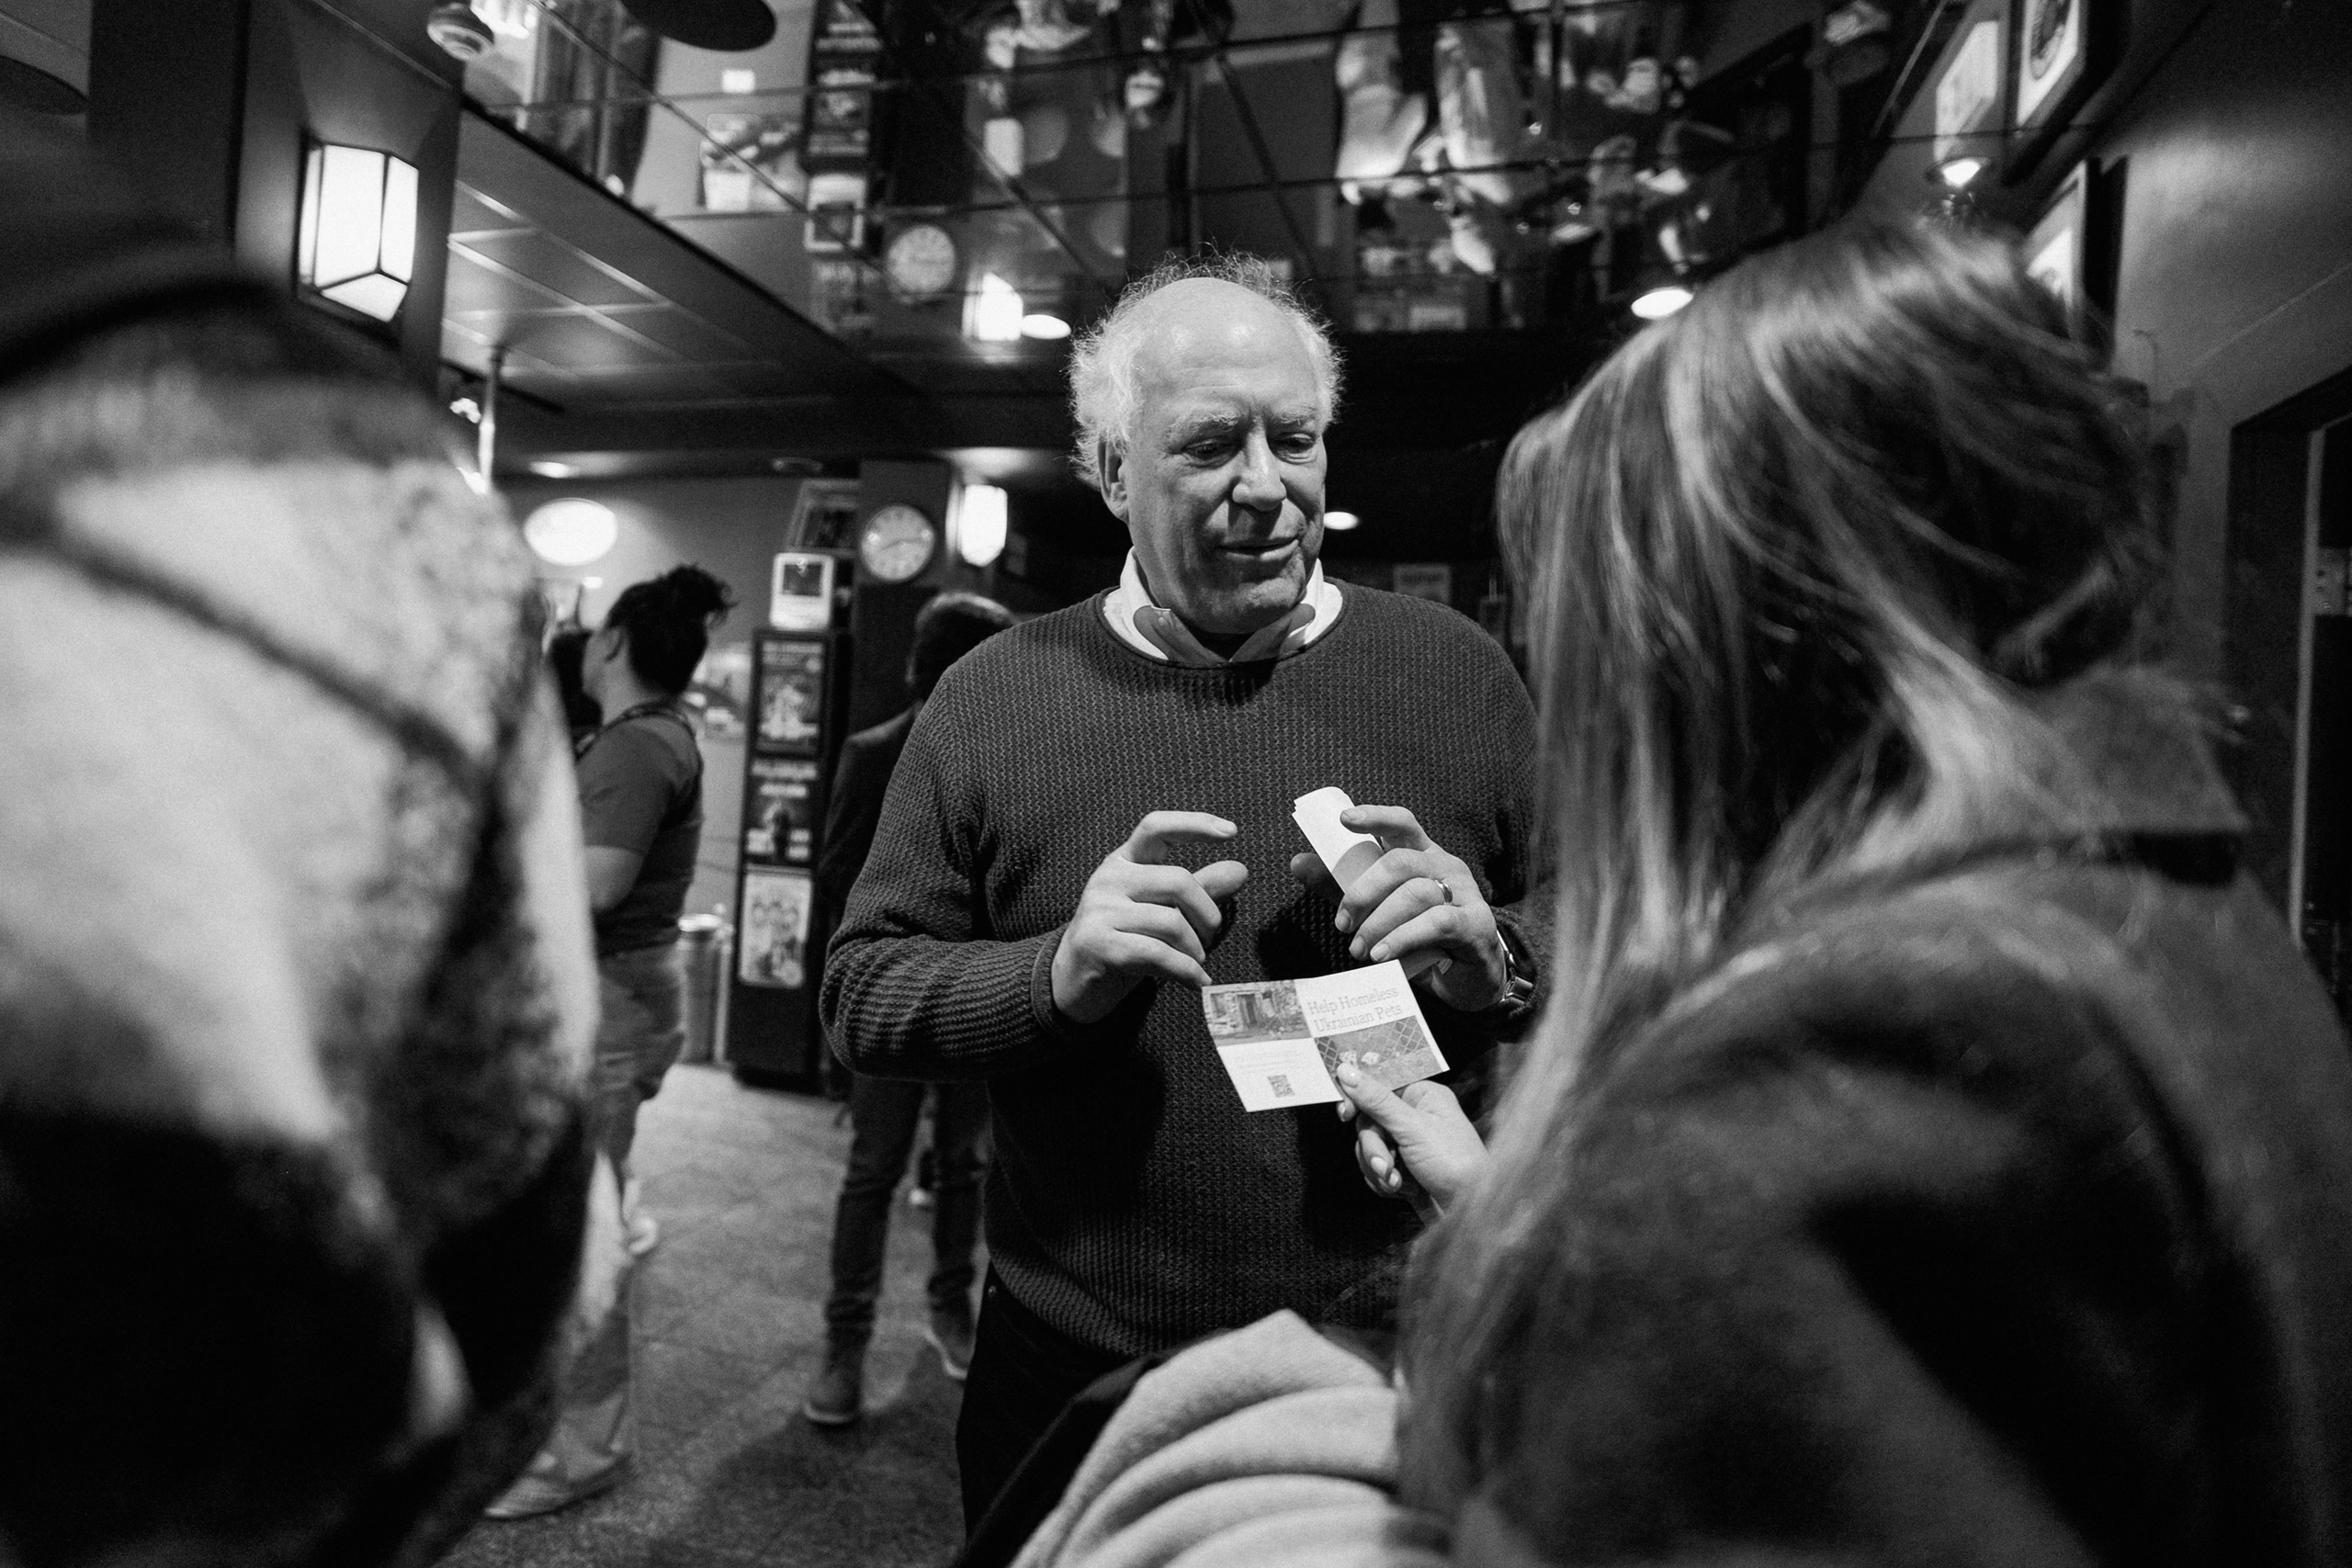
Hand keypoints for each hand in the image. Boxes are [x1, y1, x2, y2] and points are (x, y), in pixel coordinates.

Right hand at [1051, 812, 1249, 1025]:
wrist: (1075, 980)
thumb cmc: (1125, 940)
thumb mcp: (1162, 909)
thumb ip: (1199, 889)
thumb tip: (1240, 870)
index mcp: (1124, 861)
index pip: (1157, 828)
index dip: (1194, 824)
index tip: (1232, 832)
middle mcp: (1108, 878)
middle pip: (1179, 881)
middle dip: (1208, 915)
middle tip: (1209, 939)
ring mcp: (1099, 910)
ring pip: (1171, 923)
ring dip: (1196, 950)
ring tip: (1196, 963)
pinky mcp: (1098, 944)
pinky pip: (1158, 954)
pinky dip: (1187, 971)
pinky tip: (1197, 981)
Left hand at [1287, 804, 1506, 1012]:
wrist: (1470, 977)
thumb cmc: (1422, 936)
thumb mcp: (1380, 908)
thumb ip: (1344, 887)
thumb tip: (1298, 863)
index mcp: (1423, 855)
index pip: (1402, 824)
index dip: (1376, 817)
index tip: (1344, 820)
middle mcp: (1446, 866)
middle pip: (1400, 862)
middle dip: (1363, 892)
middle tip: (1342, 924)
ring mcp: (1465, 893)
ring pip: (1416, 894)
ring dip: (1379, 923)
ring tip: (1359, 949)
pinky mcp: (1476, 924)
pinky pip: (1437, 922)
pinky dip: (1403, 938)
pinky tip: (1382, 955)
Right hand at [1335, 1068, 1486, 1213]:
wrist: (1470, 1211)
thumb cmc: (1456, 1164)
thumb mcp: (1413, 1128)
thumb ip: (1376, 1100)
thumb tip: (1347, 1071)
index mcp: (1423, 1096)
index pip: (1379, 1085)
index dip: (1359, 1099)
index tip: (1345, 1113)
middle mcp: (1415, 1116)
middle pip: (1369, 1121)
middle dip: (1374, 1147)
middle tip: (1387, 1163)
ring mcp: (1408, 1144)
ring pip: (1369, 1147)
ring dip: (1379, 1168)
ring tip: (1398, 1182)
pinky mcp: (1403, 1168)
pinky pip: (1375, 1168)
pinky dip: (1383, 1181)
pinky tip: (1403, 1189)